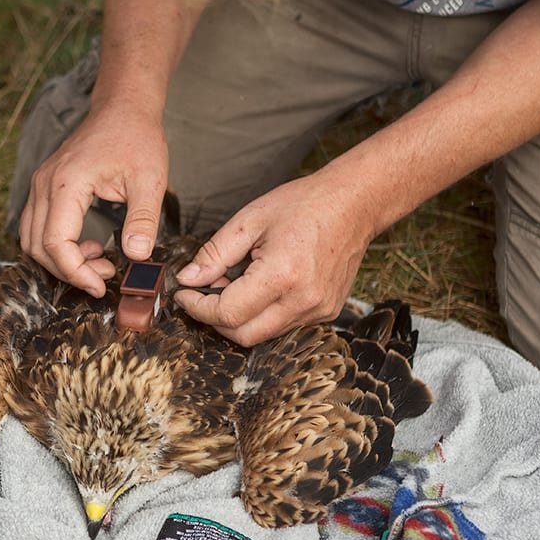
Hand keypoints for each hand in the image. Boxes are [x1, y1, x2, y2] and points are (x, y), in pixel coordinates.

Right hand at [19, 105, 168, 296]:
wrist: (123, 108)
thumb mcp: (150, 179)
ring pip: (32, 239)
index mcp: (67, 182)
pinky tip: (91, 245)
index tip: (101, 285)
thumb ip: (143, 219)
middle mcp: (45, 184)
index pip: (55, 242)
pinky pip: (38, 226)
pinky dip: (57, 245)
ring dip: (61, 260)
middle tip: (103, 278)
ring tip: (100, 262)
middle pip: (37, 246)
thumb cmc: (136, 137)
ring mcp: (40, 184)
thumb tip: (138, 256)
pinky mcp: (45, 187)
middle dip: (68, 271)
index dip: (76, 272)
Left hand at [172, 172, 376, 345]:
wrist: (354, 204)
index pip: (228, 313)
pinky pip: (283, 326)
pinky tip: (259, 288)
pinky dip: (262, 315)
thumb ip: (214, 254)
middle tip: (205, 290)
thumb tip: (188, 279)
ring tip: (234, 283)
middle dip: (214, 319)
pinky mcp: (326, 312)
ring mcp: (318, 310)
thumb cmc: (303, 204)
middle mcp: (303, 301)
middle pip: (243, 335)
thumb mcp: (250, 220)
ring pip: (262, 335)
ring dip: (239, 318)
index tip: (184, 293)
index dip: (198, 307)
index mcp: (282, 275)